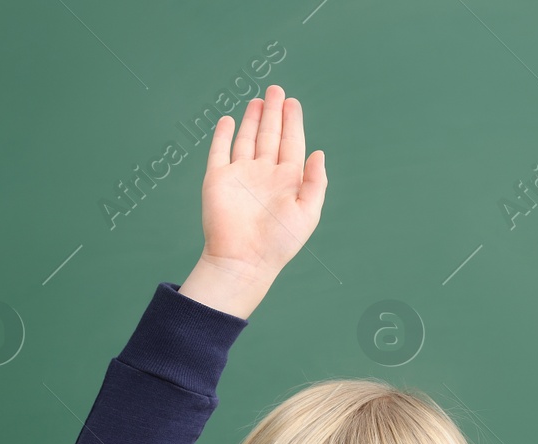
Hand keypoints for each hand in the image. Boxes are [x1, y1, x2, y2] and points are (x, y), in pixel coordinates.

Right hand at [190, 85, 326, 300]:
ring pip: (247, 139)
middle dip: (273, 113)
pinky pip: (220, 151)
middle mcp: (264, 174)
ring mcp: (240, 175)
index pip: (291, 143)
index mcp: (287, 180)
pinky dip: (224, 135)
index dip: (292, 122)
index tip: (292, 102)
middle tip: (276, 90)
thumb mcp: (308, 214)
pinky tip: (229, 120)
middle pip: (270, 135)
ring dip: (252, 119)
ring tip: (257, 100)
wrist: (242, 260)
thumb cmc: (278, 243)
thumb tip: (319, 154)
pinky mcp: (217, 179)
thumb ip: (315, 183)